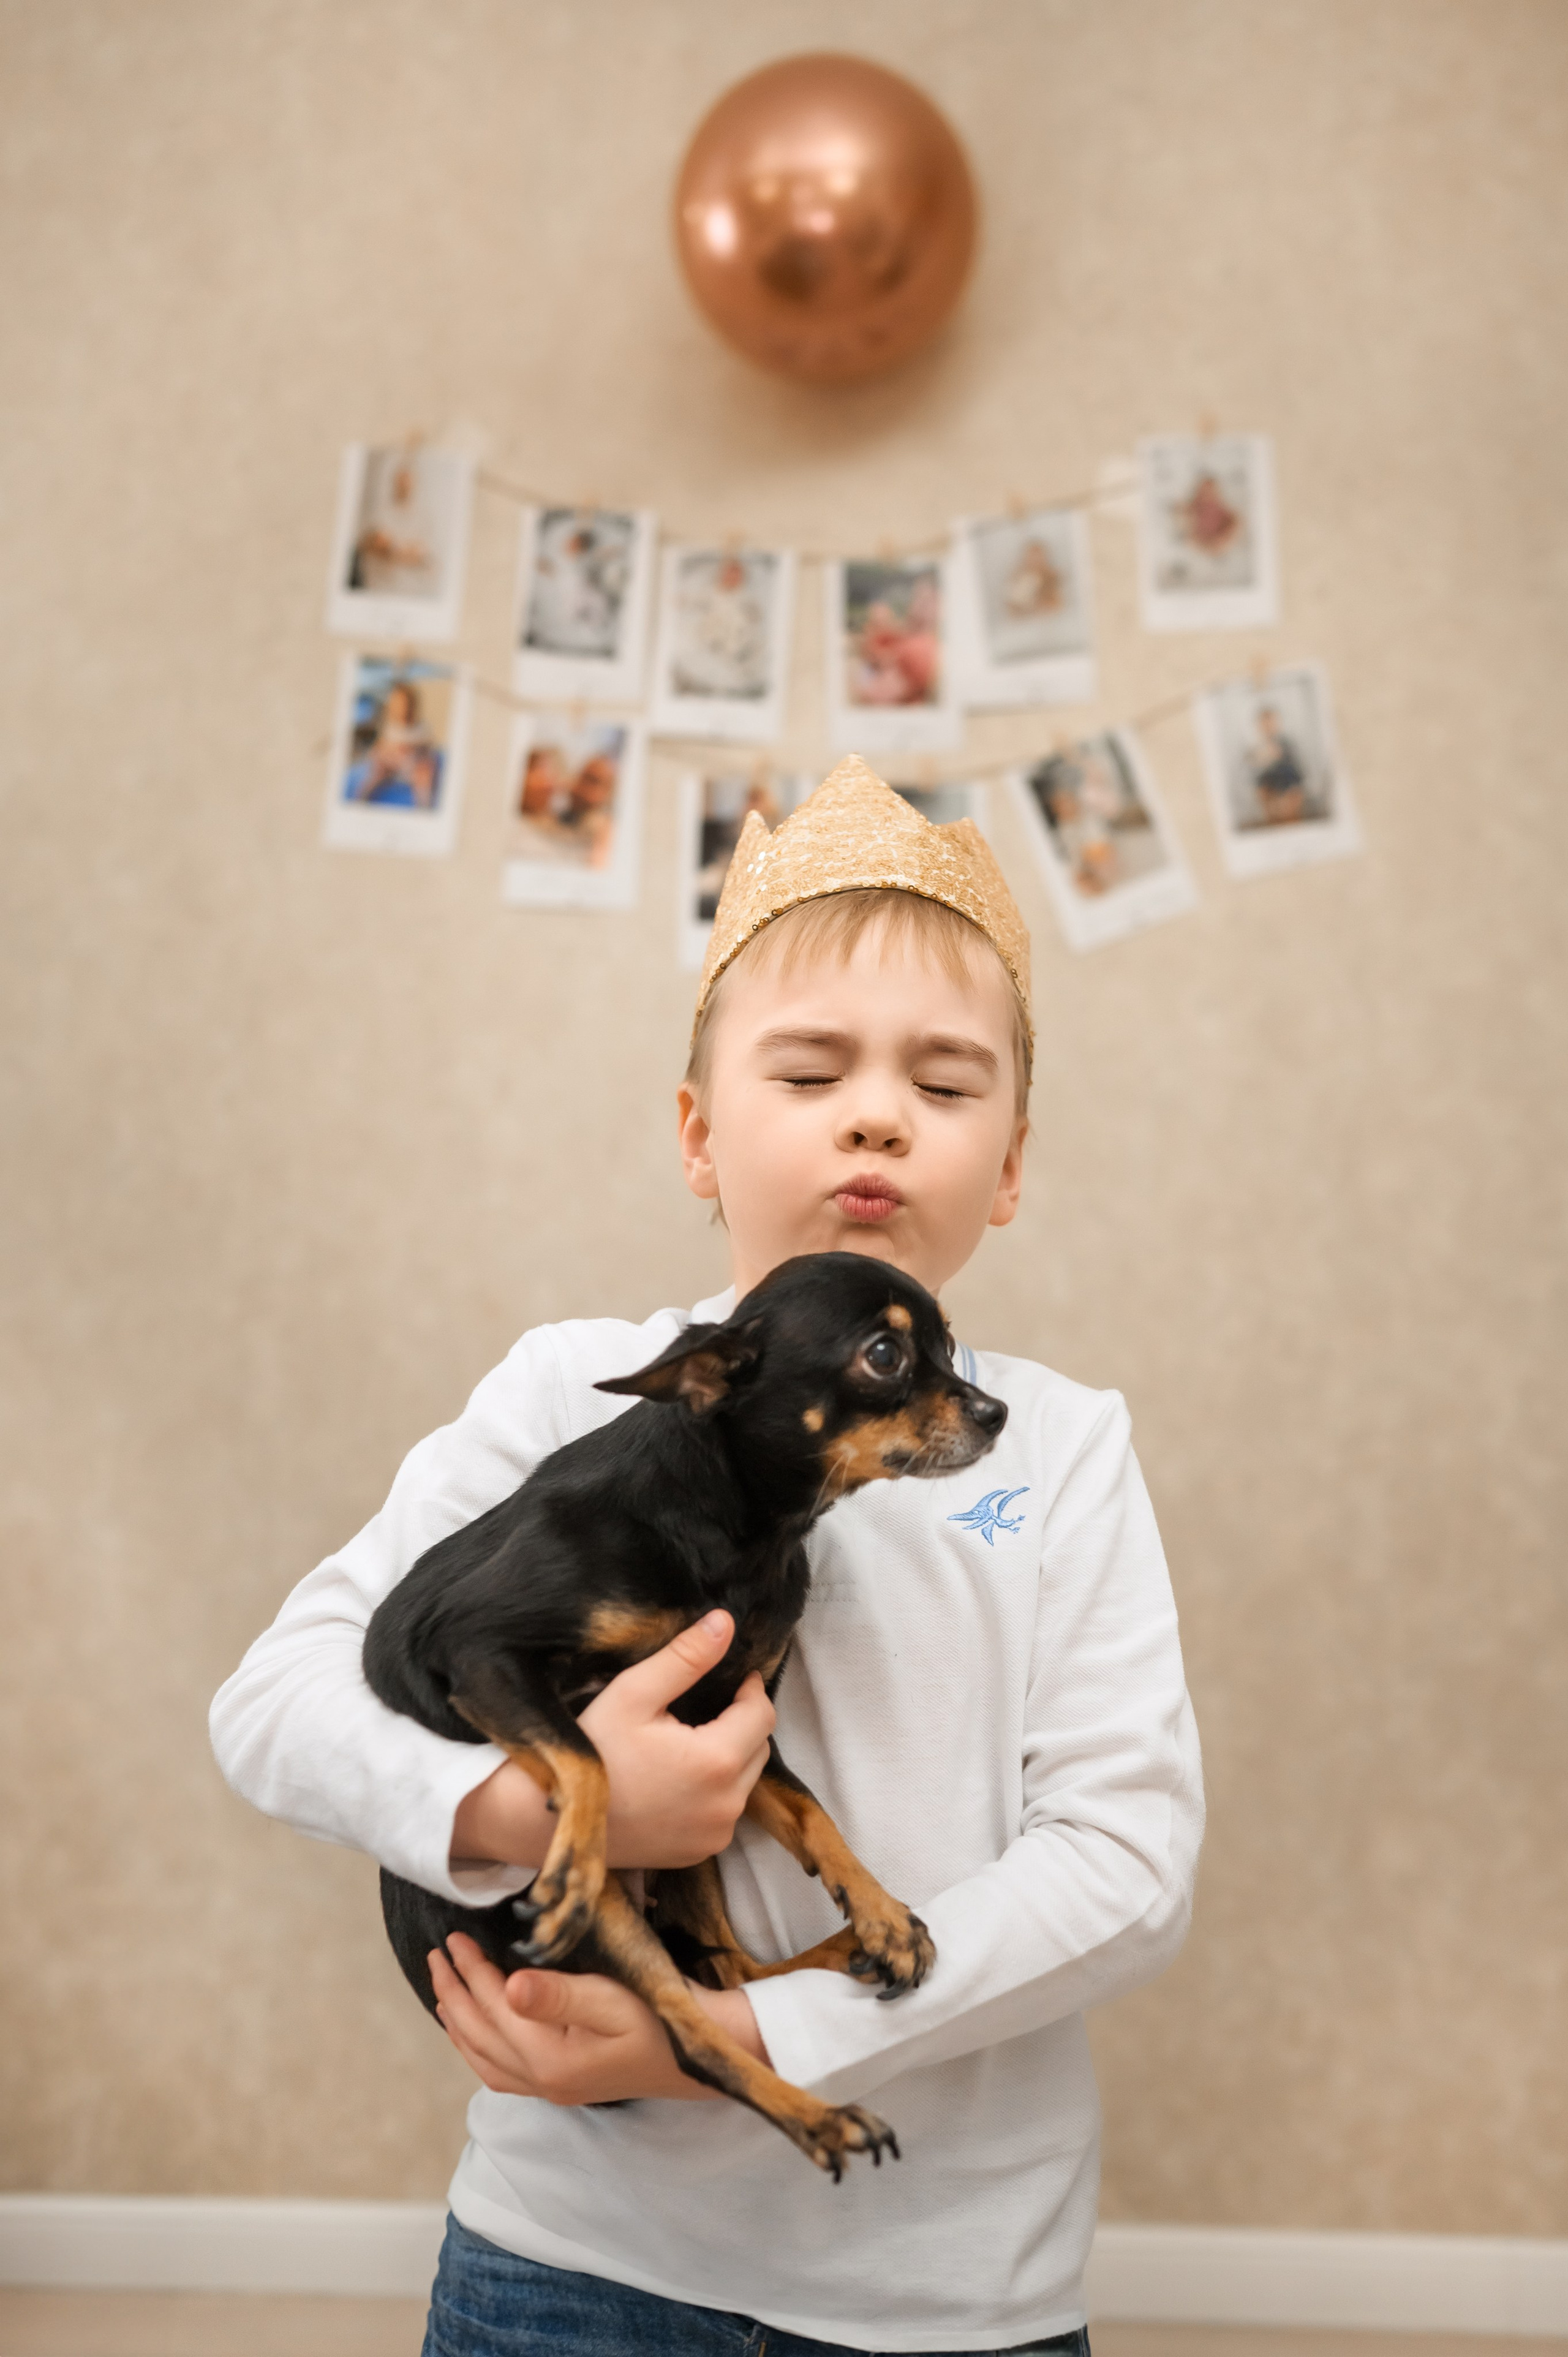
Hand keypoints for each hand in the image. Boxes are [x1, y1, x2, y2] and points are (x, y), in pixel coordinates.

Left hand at [430, 1931, 766, 2104]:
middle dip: (453, 1994)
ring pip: (484, 2059)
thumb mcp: (613, 1999)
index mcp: (550, 2060)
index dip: (470, 1971)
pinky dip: (479, 2047)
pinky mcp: (563, 2085)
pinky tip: (478, 2031)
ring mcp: (552, 2089)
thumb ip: (559, 1996)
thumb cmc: (661, 2017)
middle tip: (436, 1956)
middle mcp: (543, 2082)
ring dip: (459, 2023)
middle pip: (479, 2036)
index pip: (494, 2008)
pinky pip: (501, 2072)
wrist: (701, 2053)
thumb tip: (507, 1987)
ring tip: (444, 1990)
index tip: (453, 1937)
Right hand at [449, 1610, 774, 1872]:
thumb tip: (726, 1622)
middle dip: (741, 1722)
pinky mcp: (698, 1852)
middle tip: (706, 1704)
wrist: (547, 1818)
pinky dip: (715, 1790)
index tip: (731, 1675)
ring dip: (731, 1756)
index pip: (762, 1714)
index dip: (750, 1689)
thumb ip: (685, 1657)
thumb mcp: (634, 1693)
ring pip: (745, 1781)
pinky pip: (725, 1811)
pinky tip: (679, 1775)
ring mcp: (714, 1835)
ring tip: (690, 1737)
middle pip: (758, 1748)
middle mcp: (726, 1806)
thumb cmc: (591, 1749)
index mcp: (716, 1762)